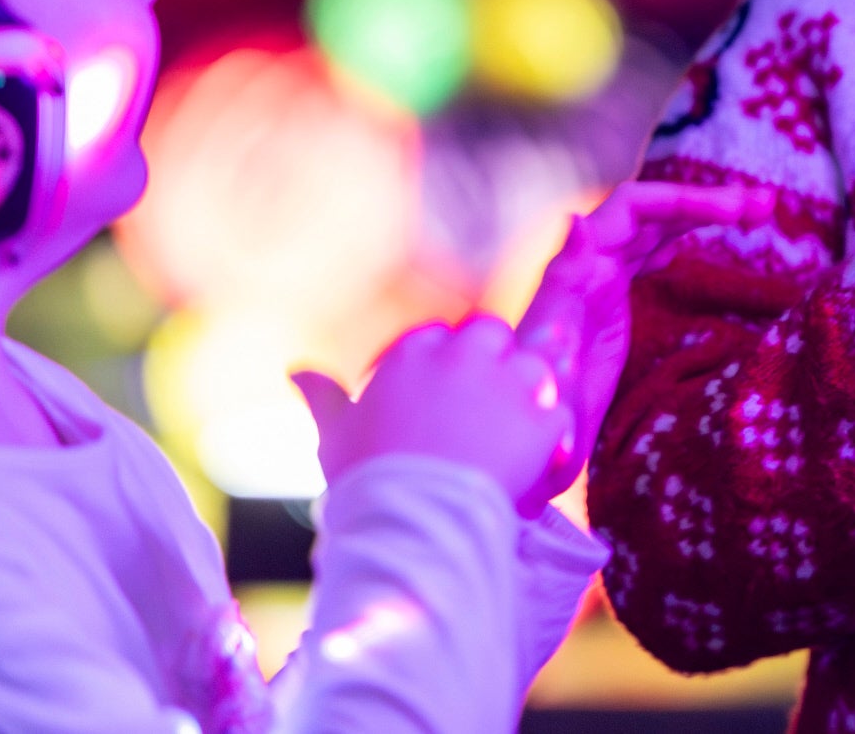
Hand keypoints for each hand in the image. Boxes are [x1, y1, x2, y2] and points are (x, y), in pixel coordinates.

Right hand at [294, 316, 566, 505]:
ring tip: (512, 428)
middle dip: (489, 359)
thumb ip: (324, 397)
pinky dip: (552, 434)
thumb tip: (296, 370)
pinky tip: (538, 457)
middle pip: (489, 333)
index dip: (440, 362)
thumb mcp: (335, 435)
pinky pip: (558, 413)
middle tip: (482, 403)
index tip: (437, 393)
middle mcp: (462, 358)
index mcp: (412, 356)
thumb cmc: (365, 480)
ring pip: (532, 364)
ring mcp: (506, 386)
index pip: (434, 336)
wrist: (412, 520)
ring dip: (526, 390)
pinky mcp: (540, 422)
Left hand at [507, 180, 771, 511]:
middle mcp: (586, 267)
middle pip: (651, 212)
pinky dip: (680, 238)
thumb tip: (577, 222)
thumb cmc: (538, 414)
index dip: (682, 201)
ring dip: (700, 214)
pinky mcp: (607, 303)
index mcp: (577, 271)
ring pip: (654, 230)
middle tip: (765, 206)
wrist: (526, 451)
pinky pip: (647, 254)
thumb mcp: (551, 357)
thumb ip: (564, 288)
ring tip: (758, 212)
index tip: (731, 212)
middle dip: (706, 202)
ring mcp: (597, 283)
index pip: (632, 208)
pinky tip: (704, 239)